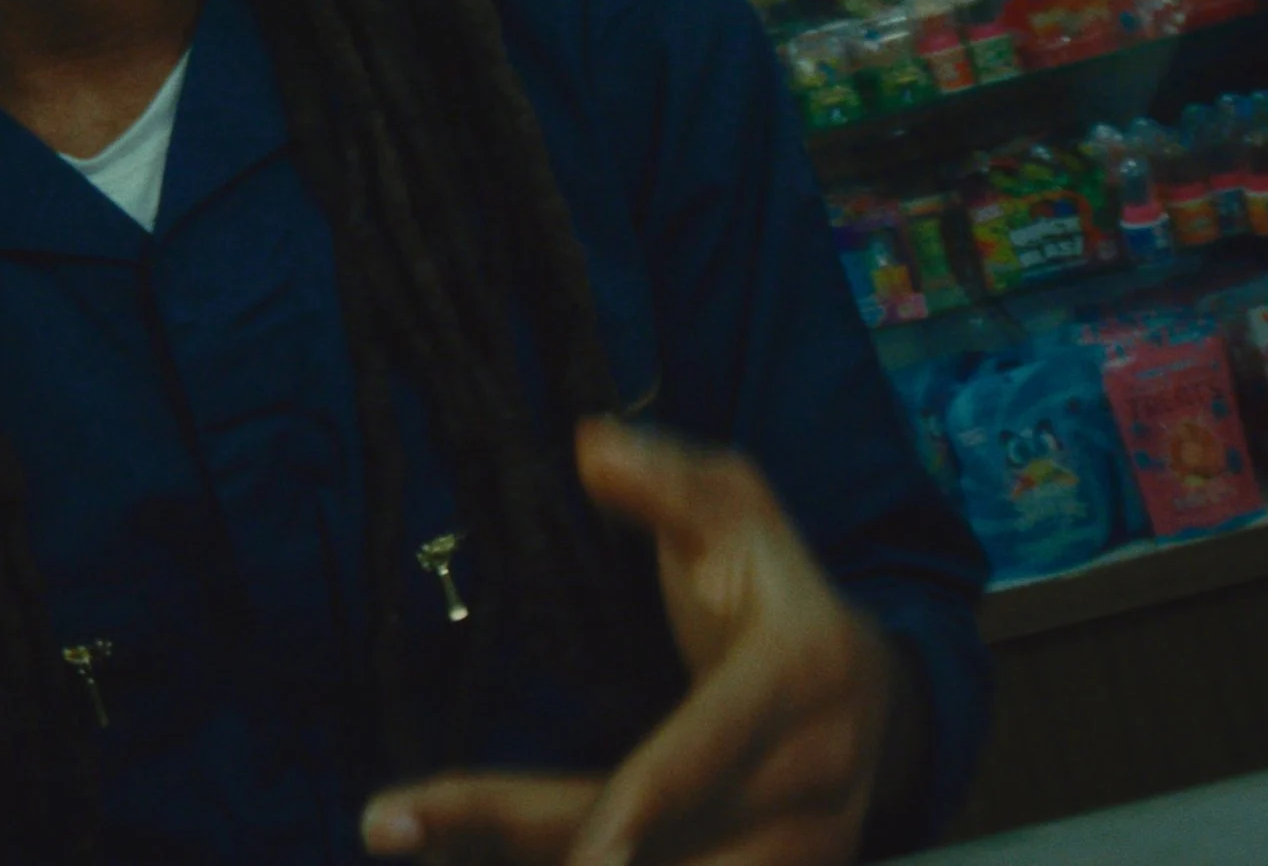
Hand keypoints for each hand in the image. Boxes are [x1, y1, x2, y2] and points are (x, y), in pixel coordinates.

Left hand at [361, 418, 911, 865]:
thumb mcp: (737, 511)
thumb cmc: (777, 588)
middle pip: (655, 839)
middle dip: (515, 835)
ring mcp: (797, 852)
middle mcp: (808, 783)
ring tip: (399, 829)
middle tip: (385, 823)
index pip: (707, 751)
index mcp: (796, 677)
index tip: (589, 851)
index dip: (646, 801)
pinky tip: (465, 856)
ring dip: (524, 865)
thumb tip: (591, 444)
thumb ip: (667, 480)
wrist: (882, 696)